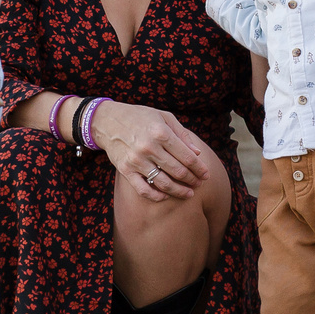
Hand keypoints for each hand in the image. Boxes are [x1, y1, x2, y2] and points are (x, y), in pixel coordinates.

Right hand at [93, 100, 216, 202]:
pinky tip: (166, 196)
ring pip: (163, 183)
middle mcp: (149, 147)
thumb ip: (182, 134)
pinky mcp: (125, 170)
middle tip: (199, 184)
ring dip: (179, 191)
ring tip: (188, 194)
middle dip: (192, 180)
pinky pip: (143, 189)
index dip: (199, 168)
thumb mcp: (163, 117)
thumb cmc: (140, 117)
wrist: (108, 121)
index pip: (187, 156)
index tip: (206, 174)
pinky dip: (156, 196)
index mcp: (161, 132)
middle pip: (178, 171)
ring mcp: (136, 160)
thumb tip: (197, 153)